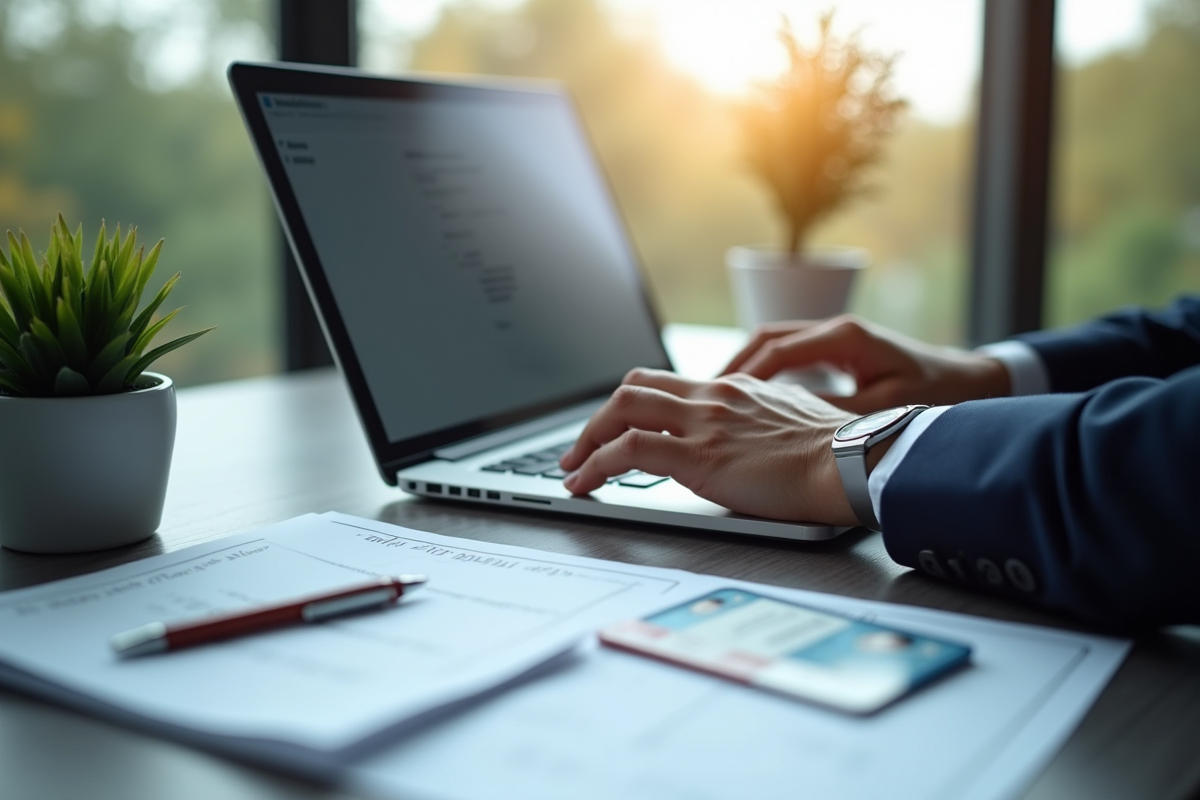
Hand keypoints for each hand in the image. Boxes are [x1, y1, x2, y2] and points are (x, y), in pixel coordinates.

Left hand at [558, 368, 859, 524]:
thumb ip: (757, 423)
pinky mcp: (698, 455)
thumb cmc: (836, 454)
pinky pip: (628, 450)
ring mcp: (703, 422)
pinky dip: (596, 465)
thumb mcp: (791, 423)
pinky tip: (584, 484)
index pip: (666, 383)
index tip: (617, 429)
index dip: (631, 404)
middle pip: (634, 387)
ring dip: (588, 439)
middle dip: (599, 418)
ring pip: (622, 410)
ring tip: (573, 467)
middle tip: (582, 447)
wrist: (854, 462)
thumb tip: (742, 442)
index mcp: (735, 389)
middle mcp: (713, 396)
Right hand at [721, 316, 1010, 413]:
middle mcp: (837, 330)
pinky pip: (790, 356)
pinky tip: (752, 397)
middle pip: (767, 338)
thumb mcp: (882, 411)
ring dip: (746, 367)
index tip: (719, 397)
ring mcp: (837, 338)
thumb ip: (833, 414)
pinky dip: (765, 372)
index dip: (744, 374)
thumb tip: (788, 422)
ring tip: (719, 396)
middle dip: (733, 366)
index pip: (778, 349)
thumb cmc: (936, 395)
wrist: (975, 382)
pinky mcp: (840, 351)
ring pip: (775, 344)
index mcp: (845, 337)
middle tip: (706, 393)